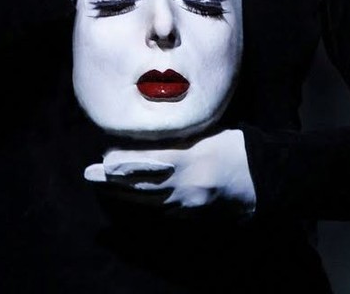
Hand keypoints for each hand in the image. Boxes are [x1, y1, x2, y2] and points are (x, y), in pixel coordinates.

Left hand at [83, 129, 255, 211]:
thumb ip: (176, 137)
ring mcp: (189, 204)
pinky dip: (145, 201)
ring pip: (148, 200)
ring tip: (101, 182)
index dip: (124, 161)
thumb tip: (145, 135)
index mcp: (190, 160)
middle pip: (142, 185)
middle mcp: (186, 186)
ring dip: (124, 192)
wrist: (260, 178)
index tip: (104, 155)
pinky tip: (130, 195)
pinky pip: (163, 209)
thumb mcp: (205, 133)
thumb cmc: (233, 146)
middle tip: (90, 173)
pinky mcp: (192, 215)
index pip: (148, 162)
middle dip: (113, 180)